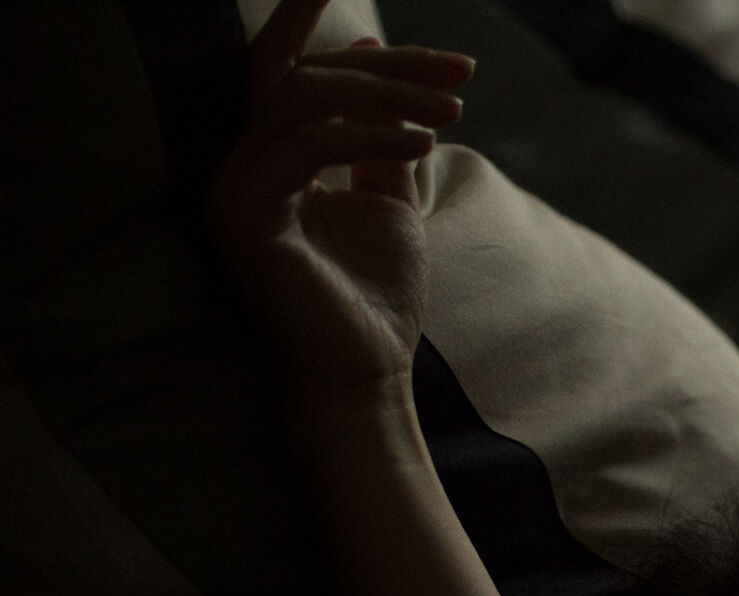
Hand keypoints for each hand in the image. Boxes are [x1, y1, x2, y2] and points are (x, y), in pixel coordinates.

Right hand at [202, 0, 473, 403]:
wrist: (368, 375)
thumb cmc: (377, 298)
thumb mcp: (389, 201)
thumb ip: (383, 139)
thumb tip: (385, 68)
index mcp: (268, 159)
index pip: (285, 71)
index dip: (317, 23)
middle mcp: (239, 167)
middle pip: (301, 76)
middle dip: (387, 67)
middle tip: (462, 72)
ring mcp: (233, 189)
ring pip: (302, 100)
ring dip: (386, 95)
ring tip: (452, 110)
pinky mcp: (245, 215)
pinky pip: (304, 146)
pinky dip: (367, 135)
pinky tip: (424, 140)